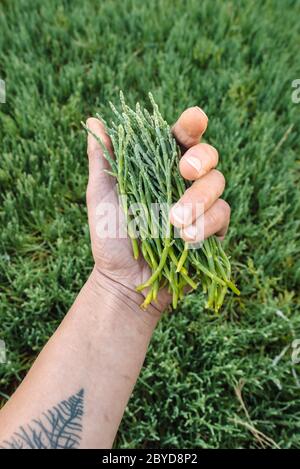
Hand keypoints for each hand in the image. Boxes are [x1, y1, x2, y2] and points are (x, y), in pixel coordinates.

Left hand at [86, 106, 229, 311]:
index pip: (181, 138)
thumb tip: (93, 121)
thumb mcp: (102, 195)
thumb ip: (102, 160)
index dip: (192, 125)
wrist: (123, 280)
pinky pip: (222, 217)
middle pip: (209, 156)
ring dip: (199, 200)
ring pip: (218, 185)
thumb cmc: (110, 235)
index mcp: (161, 167)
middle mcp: (184, 182)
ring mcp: (202, 206)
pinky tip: (187, 240)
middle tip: (184, 172)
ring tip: (175, 222)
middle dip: (201, 159)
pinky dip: (206, 225)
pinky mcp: (213, 231)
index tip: (194, 120)